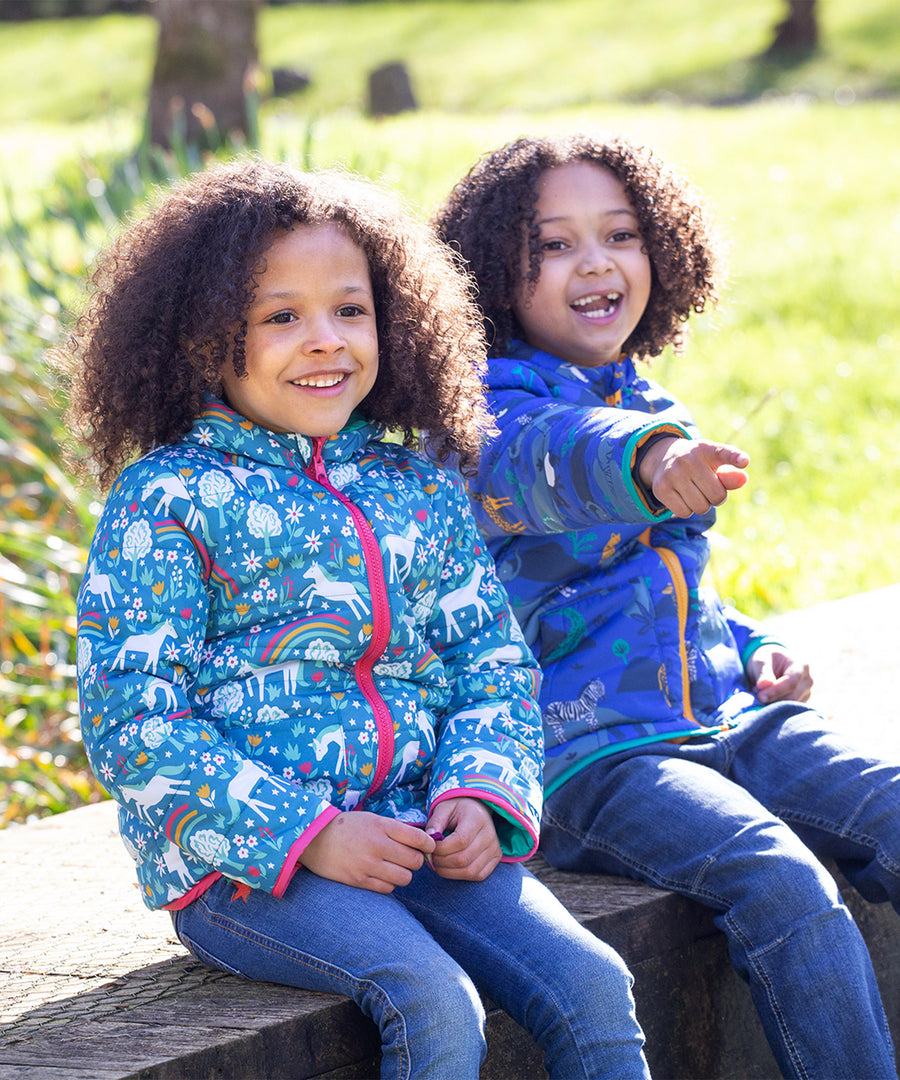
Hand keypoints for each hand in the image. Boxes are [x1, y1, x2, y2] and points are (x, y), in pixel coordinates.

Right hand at [300, 811, 434, 893]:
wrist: (314, 838)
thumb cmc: (347, 827)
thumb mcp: (372, 819)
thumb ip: (395, 829)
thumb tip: (422, 842)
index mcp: (382, 826)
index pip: (418, 839)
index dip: (429, 845)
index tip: (428, 847)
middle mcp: (377, 845)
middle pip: (414, 861)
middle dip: (415, 861)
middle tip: (408, 859)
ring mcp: (368, 864)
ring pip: (404, 878)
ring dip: (403, 874)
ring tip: (394, 869)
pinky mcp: (359, 880)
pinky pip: (387, 889)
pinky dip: (389, 884)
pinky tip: (382, 877)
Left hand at [425, 797, 501, 881]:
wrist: (476, 809)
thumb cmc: (457, 809)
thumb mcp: (443, 808)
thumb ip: (435, 823)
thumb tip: (428, 841)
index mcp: (477, 818)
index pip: (460, 841)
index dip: (441, 849)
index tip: (429, 847)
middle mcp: (490, 834)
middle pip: (464, 859)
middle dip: (441, 862)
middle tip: (430, 858)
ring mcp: (495, 848)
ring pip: (470, 871)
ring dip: (448, 872)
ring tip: (437, 864)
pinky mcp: (496, 858)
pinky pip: (477, 875)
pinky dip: (460, 876)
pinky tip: (449, 867)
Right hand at [638, 437, 748, 517]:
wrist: (663, 458)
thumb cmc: (698, 465)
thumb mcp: (715, 465)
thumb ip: (730, 475)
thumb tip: (743, 479)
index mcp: (708, 450)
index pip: (725, 453)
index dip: (735, 458)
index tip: (744, 461)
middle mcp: (689, 459)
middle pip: (716, 496)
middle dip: (715, 498)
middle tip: (706, 488)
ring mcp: (673, 473)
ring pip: (700, 507)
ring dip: (700, 505)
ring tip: (693, 492)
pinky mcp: (661, 488)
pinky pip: (684, 513)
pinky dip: (686, 510)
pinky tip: (682, 497)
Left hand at [747, 644, 812, 703]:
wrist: (770, 663)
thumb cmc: (766, 659)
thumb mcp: (761, 660)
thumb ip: (763, 673)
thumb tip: (763, 685)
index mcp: (801, 666)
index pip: (791, 683)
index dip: (776, 691)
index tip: (760, 696)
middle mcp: (807, 680)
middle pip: (793, 696)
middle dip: (773, 699)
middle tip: (755, 695)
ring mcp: (806, 692)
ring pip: (791, 705)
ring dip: (773, 703)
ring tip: (759, 693)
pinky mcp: (801, 702)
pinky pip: (789, 710)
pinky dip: (776, 707)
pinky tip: (766, 699)